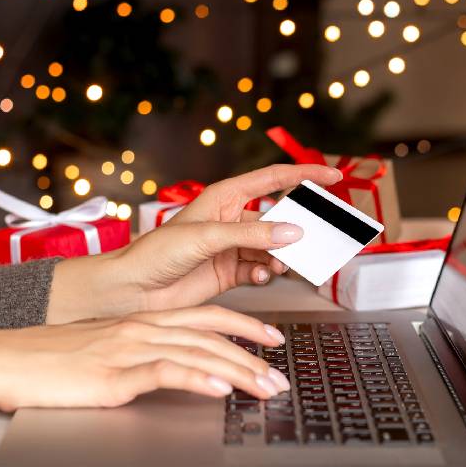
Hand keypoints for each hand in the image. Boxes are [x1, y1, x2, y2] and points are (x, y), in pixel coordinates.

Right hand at [0, 305, 290, 411]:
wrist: (4, 358)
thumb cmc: (50, 358)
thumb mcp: (106, 351)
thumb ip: (141, 355)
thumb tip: (174, 367)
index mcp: (142, 321)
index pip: (207, 316)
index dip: (245, 325)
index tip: (272, 338)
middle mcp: (142, 328)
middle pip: (213, 334)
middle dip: (254, 355)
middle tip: (281, 376)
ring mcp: (129, 348)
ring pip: (199, 350)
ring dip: (239, 371)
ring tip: (266, 388)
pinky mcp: (114, 372)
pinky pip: (165, 371)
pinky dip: (198, 377)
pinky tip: (219, 388)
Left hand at [46, 164, 341, 322]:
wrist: (132, 291)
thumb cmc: (155, 254)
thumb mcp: (206, 237)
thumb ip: (252, 235)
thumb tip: (293, 233)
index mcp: (224, 197)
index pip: (273, 179)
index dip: (305, 176)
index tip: (333, 178)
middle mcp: (232, 219)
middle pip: (280, 218)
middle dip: (299, 228)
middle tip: (319, 238)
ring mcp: (234, 247)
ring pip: (274, 248)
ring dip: (281, 257)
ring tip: (276, 266)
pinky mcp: (232, 272)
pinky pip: (263, 270)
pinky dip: (267, 274)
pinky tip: (259, 278)